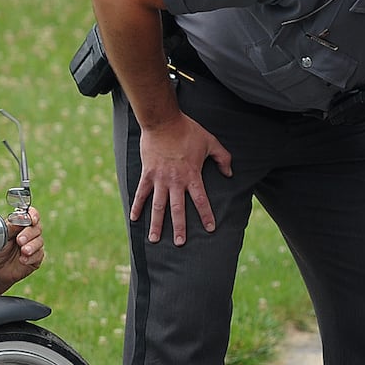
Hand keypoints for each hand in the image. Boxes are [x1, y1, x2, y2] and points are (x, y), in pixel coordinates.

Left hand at [0, 207, 45, 297]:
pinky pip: (39, 255)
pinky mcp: (36, 259)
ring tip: (23, 251)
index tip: (32, 219)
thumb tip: (21, 217)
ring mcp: (33, 246)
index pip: (31, 215)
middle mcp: (29, 233)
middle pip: (37, 228)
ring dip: (31, 246)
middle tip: (19, 240)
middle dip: (29, 233)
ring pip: (39, 241)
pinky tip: (22, 260)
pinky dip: (31, 257)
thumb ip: (10, 226)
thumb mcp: (0, 236)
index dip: (33, 215)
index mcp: (20, 225)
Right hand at [129, 114, 232, 245]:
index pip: (201, 200)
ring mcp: (159, 179)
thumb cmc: (188, 130)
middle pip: (178, 209)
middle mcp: (175, 181)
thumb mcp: (210, 141)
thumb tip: (229, 173)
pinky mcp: (147, 174)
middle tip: (180, 243)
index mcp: (192, 175)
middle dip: (179, 228)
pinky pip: (141, 193)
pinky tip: (134, 219)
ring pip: (158, 206)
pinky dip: (137, 206)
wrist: (163, 121)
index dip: (206, 215)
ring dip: (156, 224)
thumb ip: (223, 157)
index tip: (210, 228)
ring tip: (155, 240)